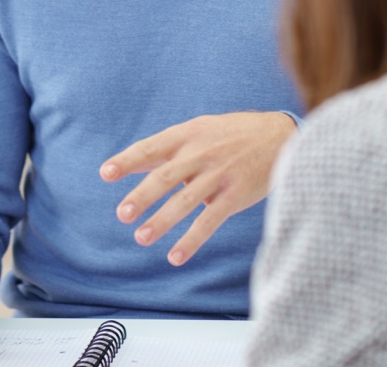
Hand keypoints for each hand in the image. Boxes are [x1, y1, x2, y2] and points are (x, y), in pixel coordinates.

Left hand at [101, 111, 296, 265]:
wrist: (280, 136)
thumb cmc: (233, 134)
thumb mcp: (202, 130)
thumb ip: (168, 148)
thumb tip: (129, 163)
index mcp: (189, 134)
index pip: (152, 147)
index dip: (128, 160)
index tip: (105, 173)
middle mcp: (203, 153)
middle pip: (166, 175)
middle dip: (143, 195)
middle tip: (123, 214)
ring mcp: (220, 174)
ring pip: (186, 200)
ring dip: (162, 220)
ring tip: (142, 237)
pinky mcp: (236, 195)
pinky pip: (210, 220)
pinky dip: (192, 239)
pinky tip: (175, 255)